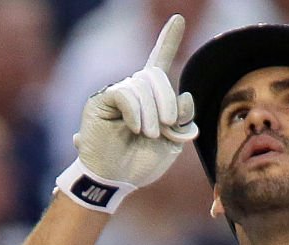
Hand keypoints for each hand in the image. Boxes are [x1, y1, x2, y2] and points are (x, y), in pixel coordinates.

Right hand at [56, 14, 197, 211]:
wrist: (116, 181)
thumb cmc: (140, 164)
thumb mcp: (171, 145)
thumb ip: (181, 122)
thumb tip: (186, 97)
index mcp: (152, 98)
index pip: (160, 62)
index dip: (168, 40)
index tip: (178, 19)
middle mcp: (134, 90)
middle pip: (157, 76)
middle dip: (168, 103)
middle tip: (164, 129)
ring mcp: (117, 94)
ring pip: (142, 85)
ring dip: (152, 114)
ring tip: (146, 135)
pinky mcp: (101, 101)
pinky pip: (124, 93)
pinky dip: (135, 112)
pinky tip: (134, 128)